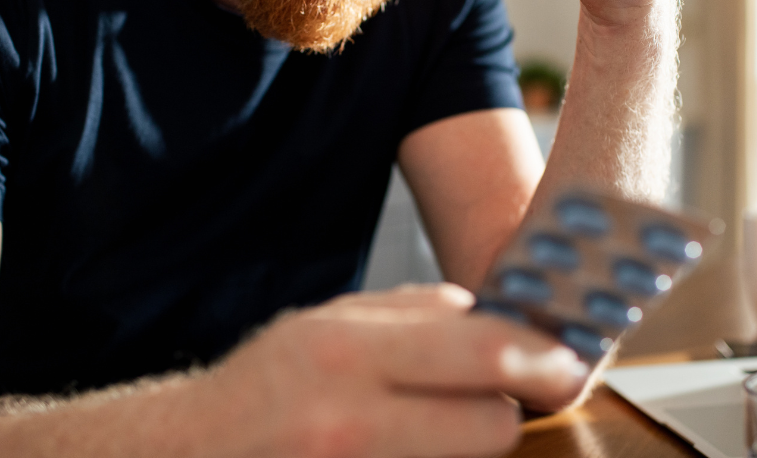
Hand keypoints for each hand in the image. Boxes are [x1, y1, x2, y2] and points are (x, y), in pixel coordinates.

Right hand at [202, 284, 588, 457]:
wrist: (190, 453)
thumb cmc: (262, 385)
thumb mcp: (324, 321)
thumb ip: (410, 312)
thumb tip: (486, 314)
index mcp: (349, 351)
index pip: (485, 352)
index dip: (542, 357)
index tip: (566, 361)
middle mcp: (352, 419)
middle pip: (494, 424)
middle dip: (502, 409)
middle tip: (491, 398)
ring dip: (469, 444)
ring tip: (431, 425)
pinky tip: (410, 445)